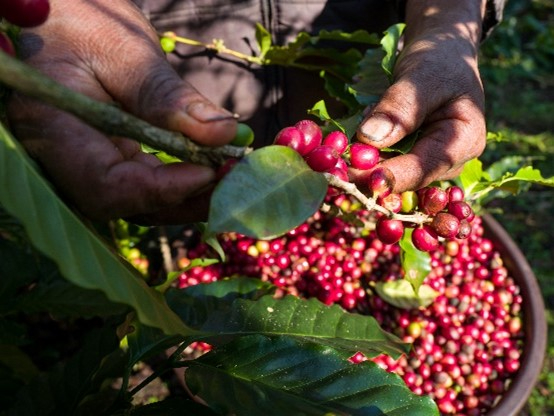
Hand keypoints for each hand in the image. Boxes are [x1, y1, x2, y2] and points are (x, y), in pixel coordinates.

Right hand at [7, 0, 236, 223]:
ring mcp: (87, 163)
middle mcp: (65, 160)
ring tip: (231, 171)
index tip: (210, 171)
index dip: (161, 189)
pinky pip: (144, 182)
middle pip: (128, 203)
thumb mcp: (124, 50)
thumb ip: (168, 97)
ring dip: (190, 194)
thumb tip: (223, 133)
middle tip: (233, 175)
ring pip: (140, 200)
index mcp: (54, 130)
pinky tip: (214, 164)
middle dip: (186, 197)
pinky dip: (182, 178)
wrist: (59, 19)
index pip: (108, 187)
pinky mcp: (108, 159)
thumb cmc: (78, 23)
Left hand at [353, 0, 486, 192]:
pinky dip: (363, 154)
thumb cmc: (439, 60)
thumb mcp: (422, 76)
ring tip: (340, 144)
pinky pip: (382, 164)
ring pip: (388, 172)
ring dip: (361, 162)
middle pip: (403, 178)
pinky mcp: (409, 160)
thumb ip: (399, 106)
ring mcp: (428, 163)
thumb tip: (369, 138)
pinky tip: (350, 139)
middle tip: (331, 162)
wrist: (441, 56)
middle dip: (366, 171)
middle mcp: (448, 161)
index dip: (386, 176)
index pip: (421, 169)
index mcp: (464, 142)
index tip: (352, 174)